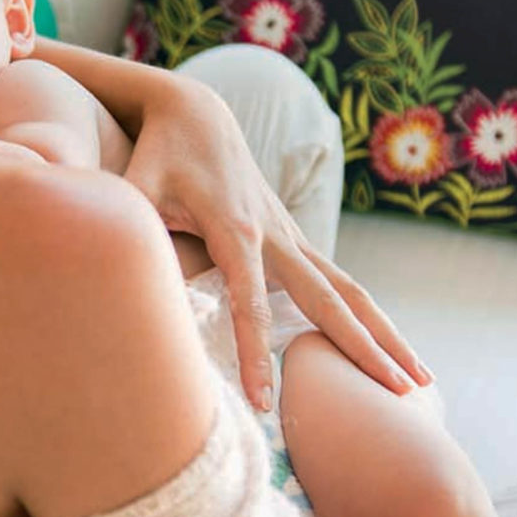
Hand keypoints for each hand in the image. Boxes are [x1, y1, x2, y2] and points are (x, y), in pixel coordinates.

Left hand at [124, 76, 430, 409]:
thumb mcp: (134, 184)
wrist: (197, 111)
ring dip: (385, 334)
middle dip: (364, 348)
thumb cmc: (158, 153)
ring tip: (420, 382)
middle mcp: (275, 234)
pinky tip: (386, 351)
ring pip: (350, 291)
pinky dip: (366, 318)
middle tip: (398, 395)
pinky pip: (339, 283)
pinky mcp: (295, 238)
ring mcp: (292, 235)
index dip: (255, 354)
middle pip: (329, 299)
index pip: (249, 302)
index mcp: (236, 229)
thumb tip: (96, 266)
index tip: (266, 405)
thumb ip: (120, 223)